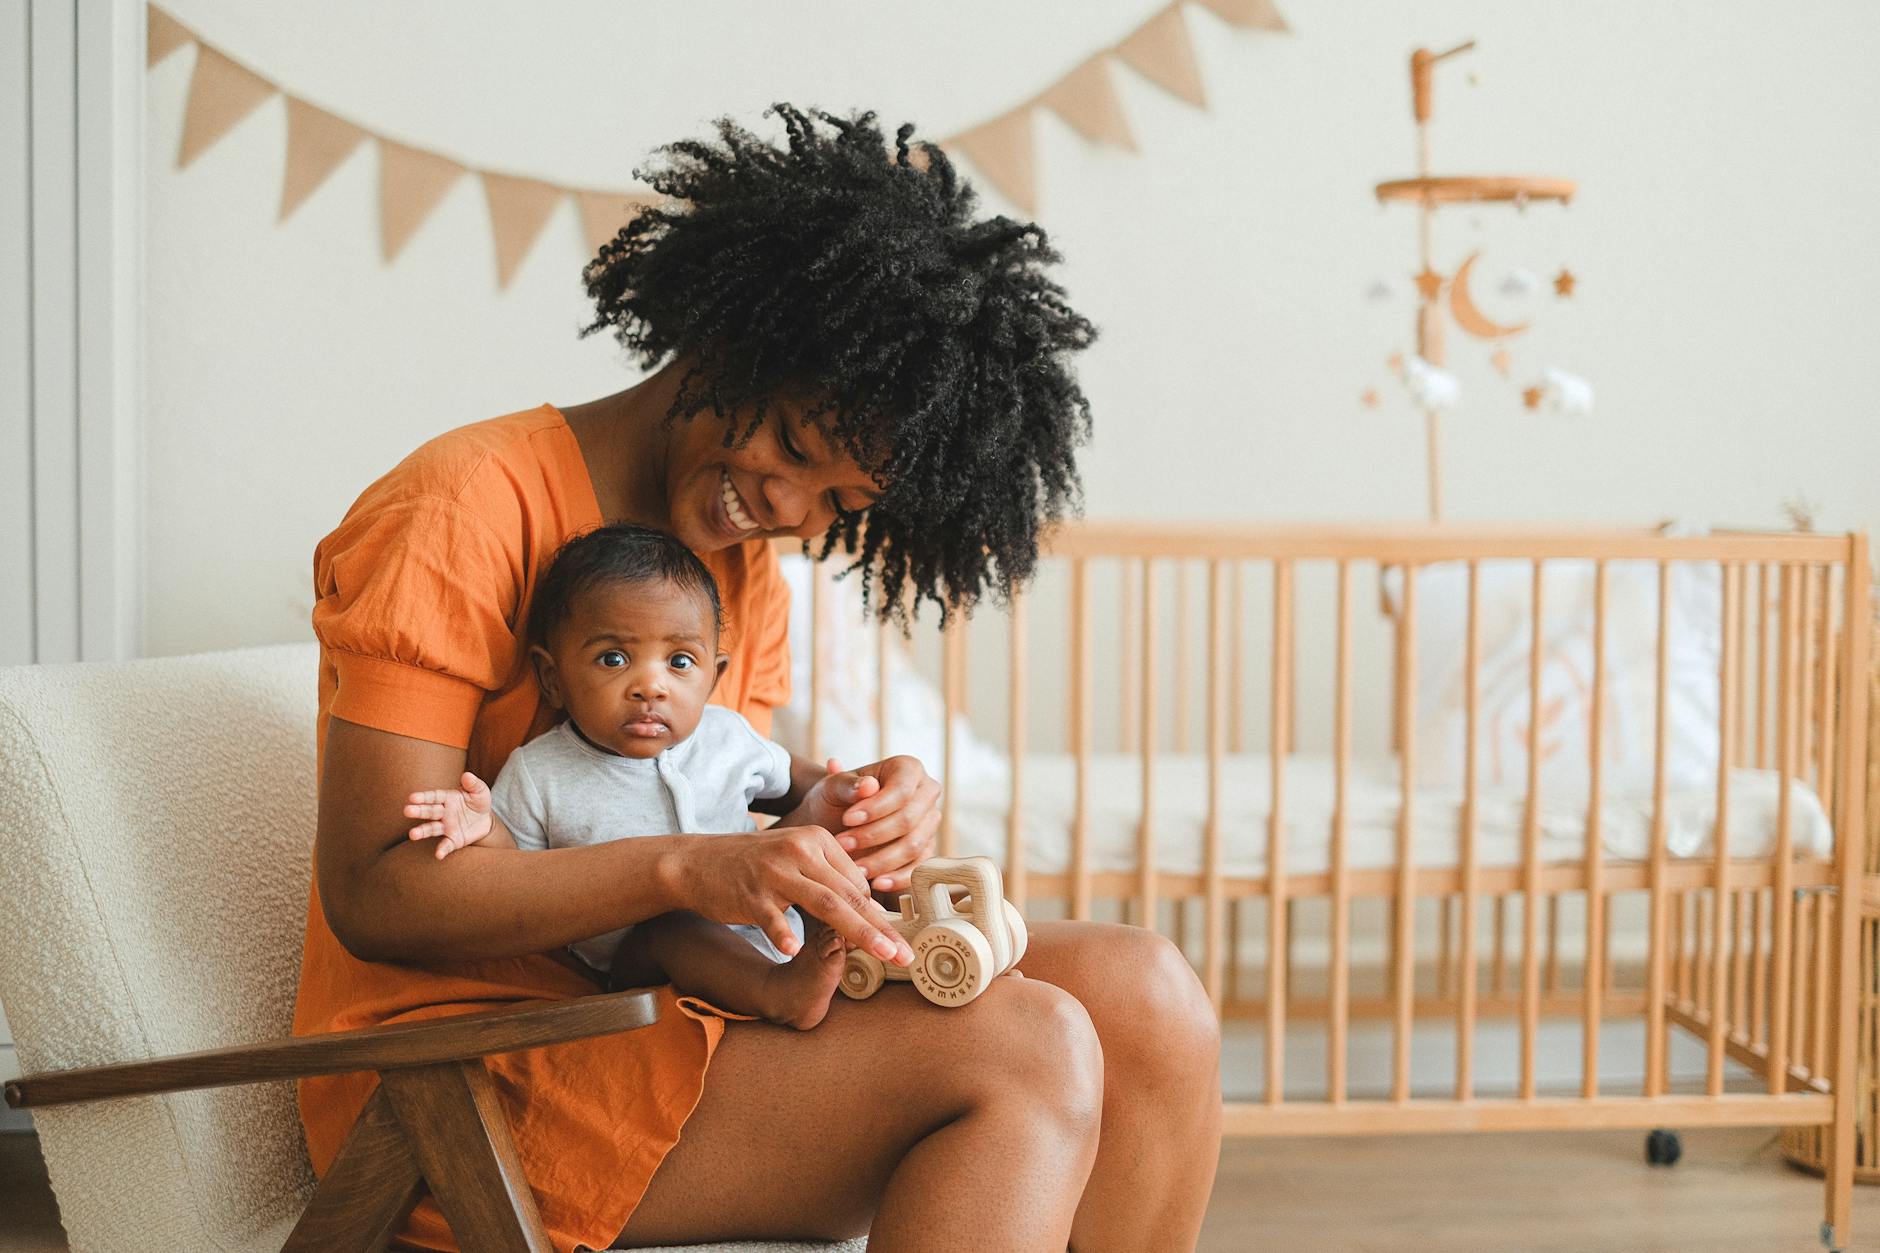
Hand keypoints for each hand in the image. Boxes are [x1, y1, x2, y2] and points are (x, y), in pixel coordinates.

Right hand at [403, 772, 493, 858]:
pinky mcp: (453, 840)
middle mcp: (443, 813)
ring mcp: (447, 827)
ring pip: (432, 829)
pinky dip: (442, 849)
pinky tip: (438, 854)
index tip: (412, 797)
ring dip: (422, 831)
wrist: (485, 820)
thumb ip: (473, 784)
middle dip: (419, 811)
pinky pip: (446, 845)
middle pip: (430, 811)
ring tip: (412, 835)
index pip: (434, 797)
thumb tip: (467, 775)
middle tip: (407, 811)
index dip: (424, 797)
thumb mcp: (479, 791)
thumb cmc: (478, 802)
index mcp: (447, 798)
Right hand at [680, 824, 913, 966]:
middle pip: (850, 894)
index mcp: (817, 840)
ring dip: (858, 933)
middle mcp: (800, 851)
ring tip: (882, 954)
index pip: (857, 881)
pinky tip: (793, 951)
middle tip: (905, 953)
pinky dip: (783, 934)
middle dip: (881, 927)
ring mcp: (775, 872)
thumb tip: (869, 907)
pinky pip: (772, 917)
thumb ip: (829, 878)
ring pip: (826, 904)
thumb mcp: (795, 859)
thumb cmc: (753, 866)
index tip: (896, 939)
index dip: (877, 914)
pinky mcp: (750, 893)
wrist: (696, 862)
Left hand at [788, 755, 939, 893]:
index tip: (847, 820)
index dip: (876, 808)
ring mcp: (929, 824)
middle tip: (843, 844)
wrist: (832, 823)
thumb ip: (846, 784)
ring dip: (881, 860)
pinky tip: (875, 883)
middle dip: (874, 836)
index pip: (901, 790)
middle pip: (909, 819)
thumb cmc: (834, 800)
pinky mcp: (926, 851)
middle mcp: (927, 794)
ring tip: (853, 868)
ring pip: (913, 846)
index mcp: (909, 769)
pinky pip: (918, 868)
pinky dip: (897, 878)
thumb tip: (868, 786)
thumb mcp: (831, 788)